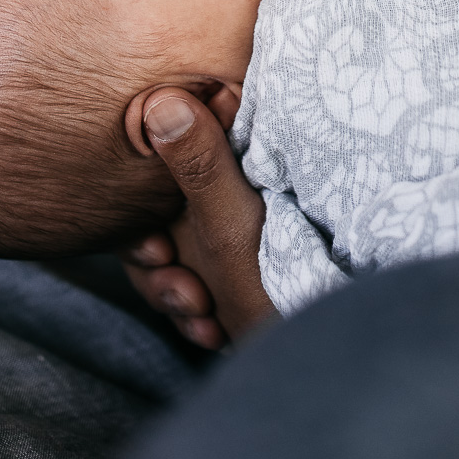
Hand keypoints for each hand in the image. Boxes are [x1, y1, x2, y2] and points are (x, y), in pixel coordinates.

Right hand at [118, 89, 274, 350]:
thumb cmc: (280, 290)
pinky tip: (214, 332)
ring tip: (206, 317)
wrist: (315, 359)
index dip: (143, 213)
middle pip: (156, 218)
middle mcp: (228, 194)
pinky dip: (195, 312)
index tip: (158, 248)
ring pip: (168, 259)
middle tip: (190, 294)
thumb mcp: (230, 229)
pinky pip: (188, 286)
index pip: (166, 165)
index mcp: (232, 170)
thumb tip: (163, 99)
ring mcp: (227, 233)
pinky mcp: (230, 269)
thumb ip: (200, 165)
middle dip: (157, 268)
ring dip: (175, 294)